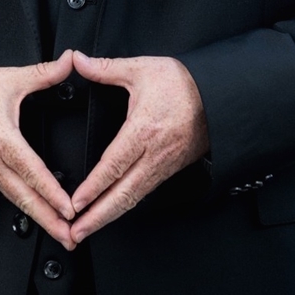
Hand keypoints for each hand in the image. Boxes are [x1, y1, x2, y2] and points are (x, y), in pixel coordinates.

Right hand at [0, 49, 76, 249]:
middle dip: (50, 221)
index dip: (52, 192)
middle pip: (24, 198)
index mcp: (2, 139)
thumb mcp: (9, 79)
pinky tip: (39, 214)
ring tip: (62, 233)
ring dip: (40, 219)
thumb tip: (69, 61)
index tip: (70, 208)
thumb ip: (43, 73)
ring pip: (16, 201)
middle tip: (72, 238)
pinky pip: (8, 194)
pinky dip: (26, 208)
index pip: (32, 171)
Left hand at [69, 50, 209, 243]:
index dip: (93, 188)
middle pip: (123, 194)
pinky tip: (111, 212)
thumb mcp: (141, 68)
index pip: (114, 166)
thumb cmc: (183, 83)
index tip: (76, 204)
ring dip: (109, 216)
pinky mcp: (169, 169)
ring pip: (133, 198)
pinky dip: (124, 206)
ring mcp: (163, 165)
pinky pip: (144, 192)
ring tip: (87, 230)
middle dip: (97, 217)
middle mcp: (154, 154)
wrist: (219, 94)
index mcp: (144, 130)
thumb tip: (79, 60)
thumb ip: (106, 68)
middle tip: (75, 233)